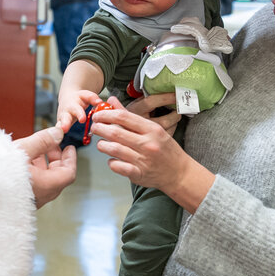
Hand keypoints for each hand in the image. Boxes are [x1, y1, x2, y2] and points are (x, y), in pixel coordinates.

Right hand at [14, 126, 76, 206]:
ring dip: (43, 165)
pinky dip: (33, 172)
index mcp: (47, 185)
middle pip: (57, 177)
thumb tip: (58, 133)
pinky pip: (33, 186)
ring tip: (34, 149)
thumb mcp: (24, 149)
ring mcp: (30, 201)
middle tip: (51, 144)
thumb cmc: (0, 170)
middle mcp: (41, 196)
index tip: (68, 147)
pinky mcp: (18, 202)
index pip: (69, 173)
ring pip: (44, 181)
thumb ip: (42, 140)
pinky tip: (22, 161)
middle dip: (56, 159)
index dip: (70, 159)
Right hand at [56, 89, 102, 132]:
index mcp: (73, 104)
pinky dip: (58, 136)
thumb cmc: (79, 99)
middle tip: (65, 129)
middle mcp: (65, 112)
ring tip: (60, 135)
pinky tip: (57, 143)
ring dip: (59, 130)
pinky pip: (58, 132)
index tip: (82, 120)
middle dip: (65, 123)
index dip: (79, 114)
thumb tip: (99, 102)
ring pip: (59, 125)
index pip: (76, 109)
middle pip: (65, 118)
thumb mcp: (86, 96)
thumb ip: (92, 98)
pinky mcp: (59, 126)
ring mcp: (61, 119)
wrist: (67, 99)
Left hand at [89, 97, 214, 211]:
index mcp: (152, 129)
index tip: (97, 115)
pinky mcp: (138, 174)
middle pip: (115, 132)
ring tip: (101, 143)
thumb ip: (130, 116)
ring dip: (102, 145)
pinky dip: (111, 162)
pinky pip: (117, 166)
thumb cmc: (165, 149)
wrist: (179, 173)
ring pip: (114, 149)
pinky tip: (111, 158)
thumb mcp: (153, 129)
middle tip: (95, 127)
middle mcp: (147, 144)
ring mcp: (143, 160)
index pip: (123, 117)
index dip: (106, 114)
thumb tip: (111, 101)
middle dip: (99, 128)